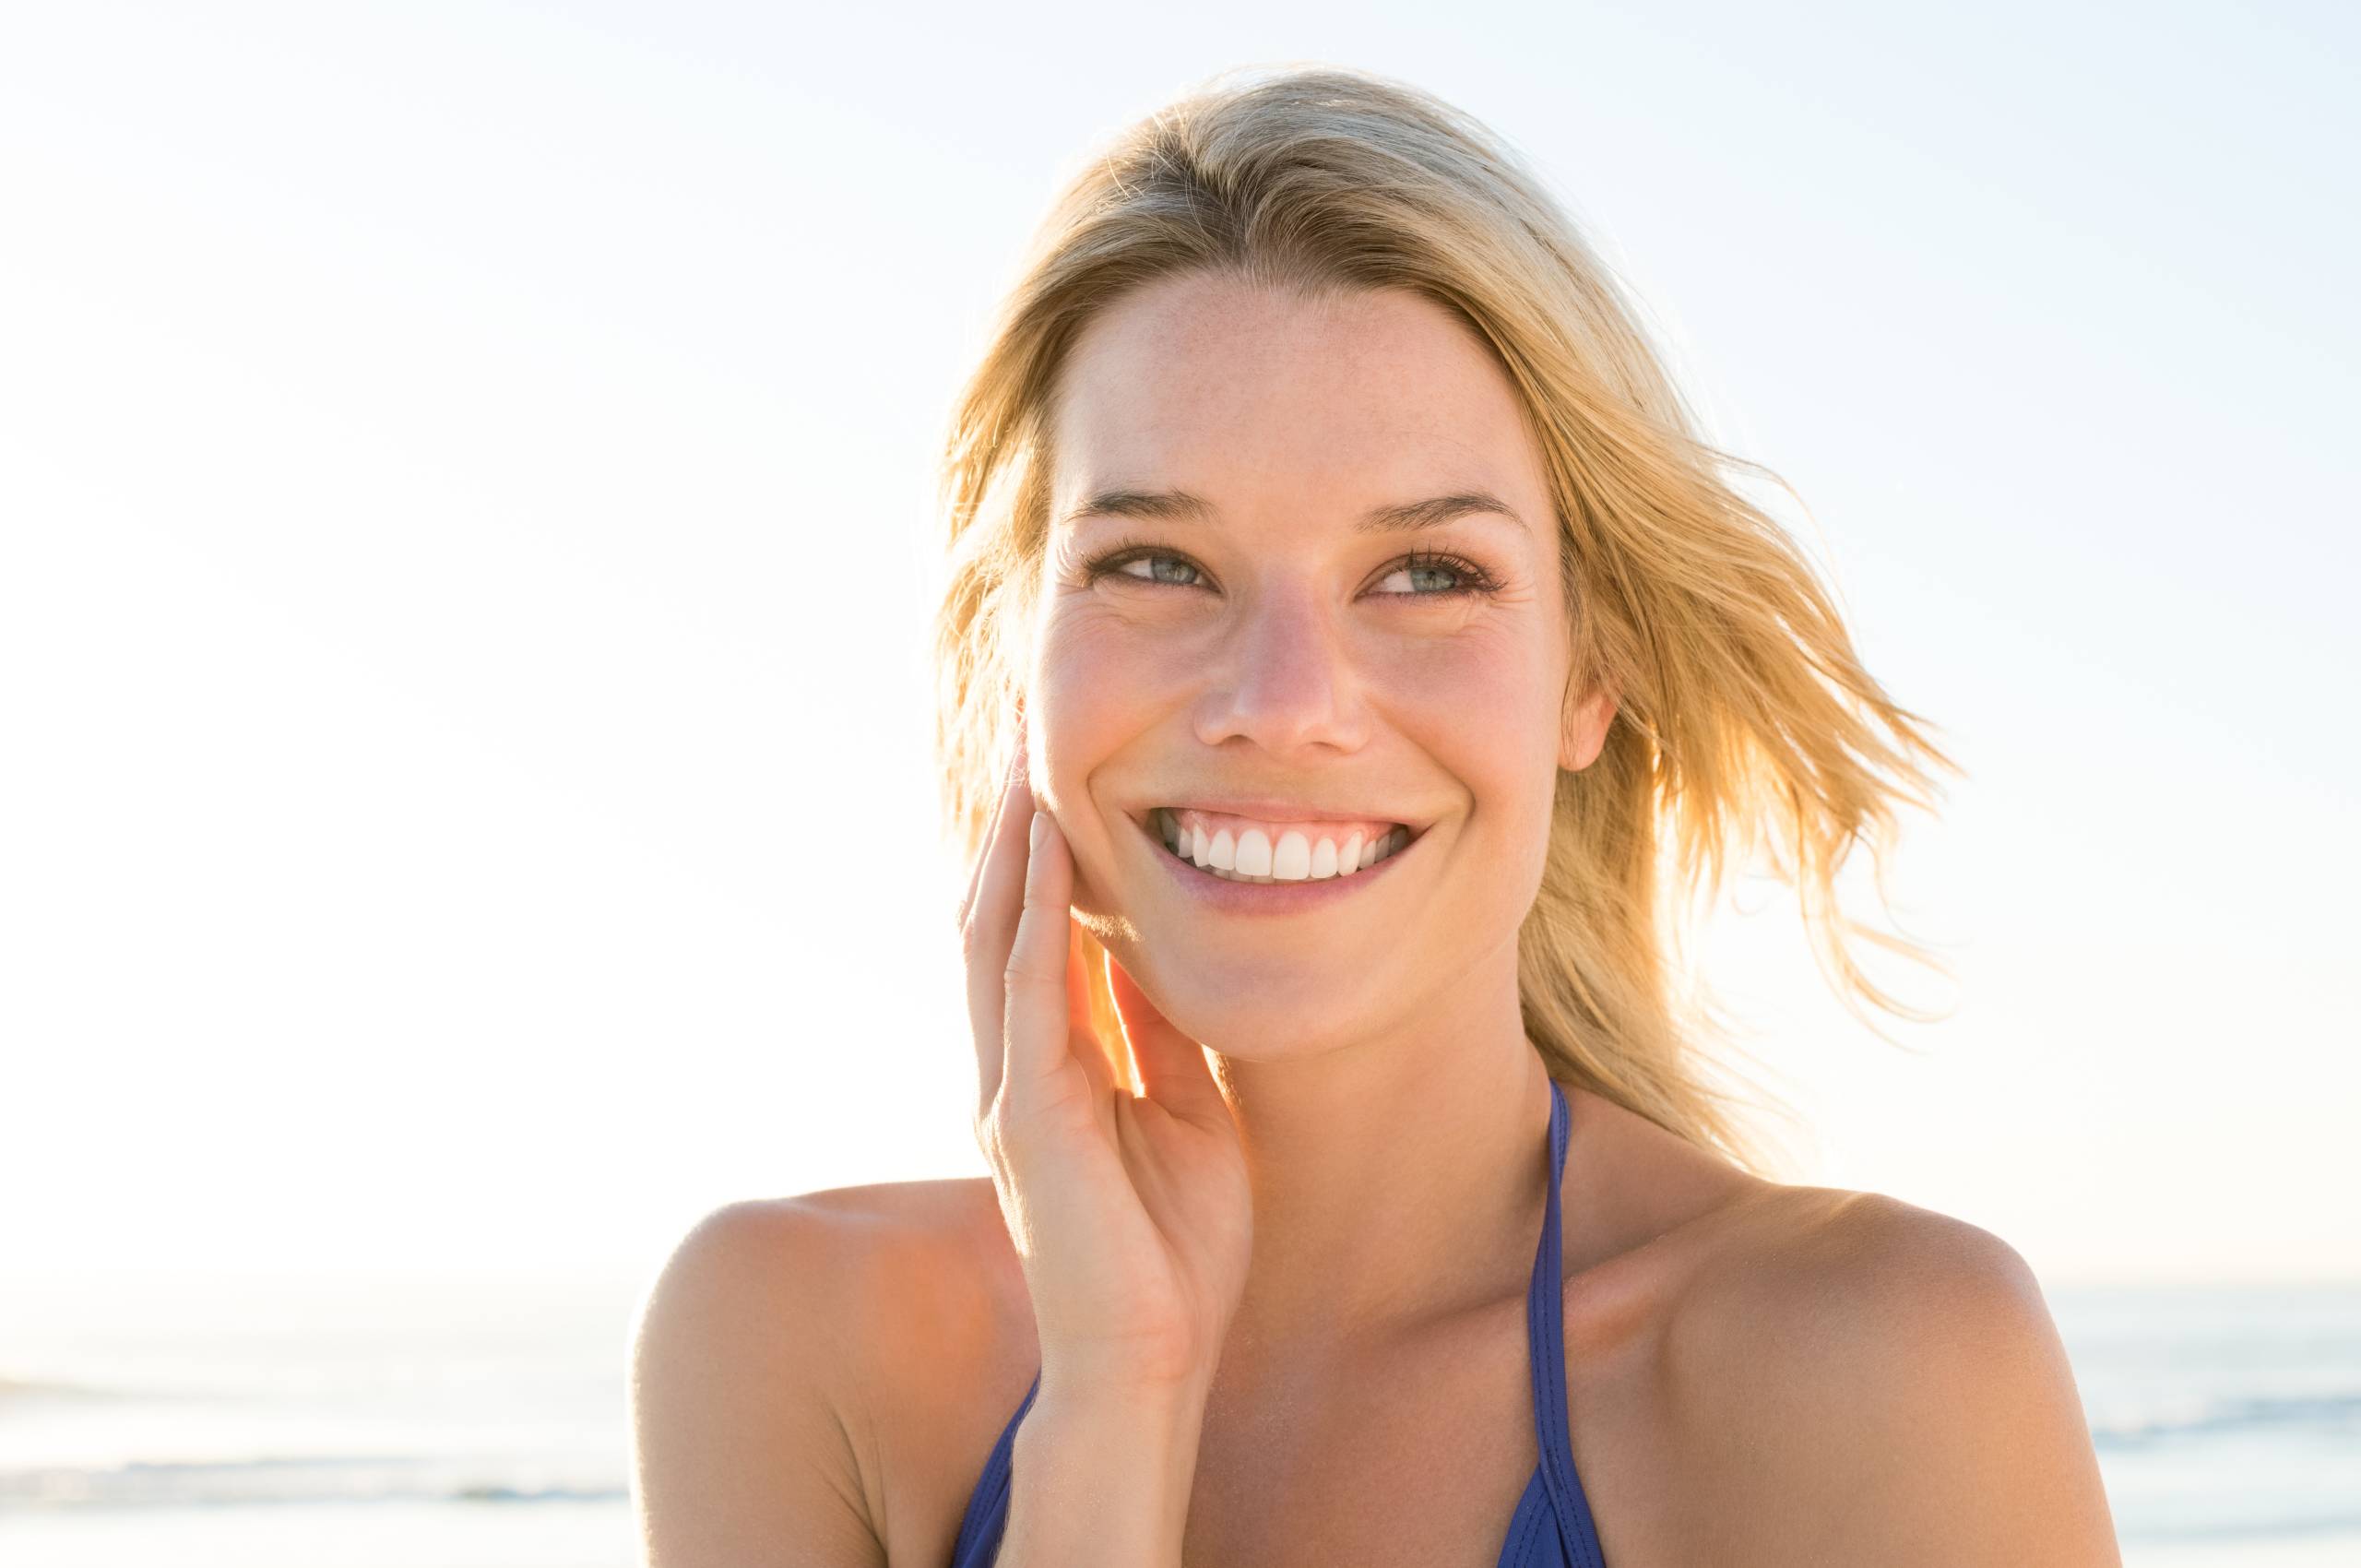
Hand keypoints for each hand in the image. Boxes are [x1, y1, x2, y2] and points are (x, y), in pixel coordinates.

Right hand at [958, 728, 1250, 1395]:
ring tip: (1029, 768)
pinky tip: (1051, 854)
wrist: (1152, 1359)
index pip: (1036, 939)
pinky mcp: (1029, 1114)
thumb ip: (1158, 1039)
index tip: (1064, 777)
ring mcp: (1011, 1090)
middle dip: (1014, 833)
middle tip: (1030, 741)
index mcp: (1050, 1071)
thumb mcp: (1186, 1114)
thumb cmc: (1174, 1252)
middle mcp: (1014, 1070)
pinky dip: (1036, 917)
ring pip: (995, 942)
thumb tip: (1159, 962)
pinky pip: (1026, 993)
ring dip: (1013, 852)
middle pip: (998, 922)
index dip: (1046, 859)